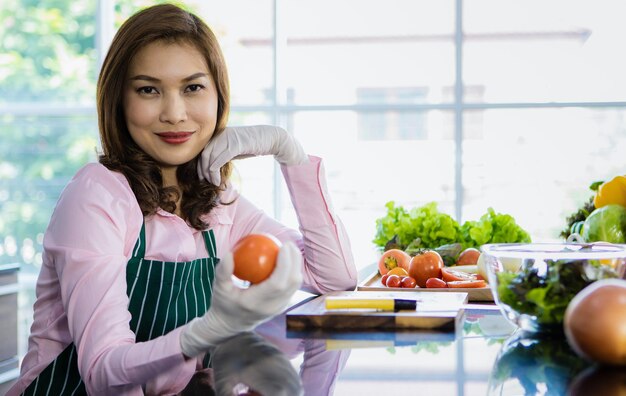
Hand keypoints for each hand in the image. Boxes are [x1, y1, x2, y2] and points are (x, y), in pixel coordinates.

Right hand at [180, 241, 302, 357]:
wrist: (230, 325)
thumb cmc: (223, 303)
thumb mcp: (219, 288)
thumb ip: (223, 271)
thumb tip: (230, 254)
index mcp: (255, 302)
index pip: (277, 283)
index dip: (285, 263)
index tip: (282, 246)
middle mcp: (271, 307)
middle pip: (292, 282)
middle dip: (294, 260)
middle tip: (287, 244)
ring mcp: (279, 308)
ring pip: (296, 285)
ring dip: (296, 265)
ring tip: (289, 249)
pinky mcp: (283, 306)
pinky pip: (293, 286)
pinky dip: (293, 271)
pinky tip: (287, 258)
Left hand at [197, 125, 308, 184]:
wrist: (270, 138)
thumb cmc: (253, 145)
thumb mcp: (235, 149)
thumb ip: (223, 154)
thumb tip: (212, 168)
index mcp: (219, 134)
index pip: (203, 150)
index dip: (201, 165)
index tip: (203, 177)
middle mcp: (220, 134)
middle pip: (204, 155)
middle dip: (203, 171)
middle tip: (206, 182)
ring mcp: (227, 139)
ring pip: (210, 159)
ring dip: (209, 174)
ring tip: (215, 184)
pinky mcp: (234, 145)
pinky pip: (219, 160)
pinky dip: (215, 173)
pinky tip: (218, 181)